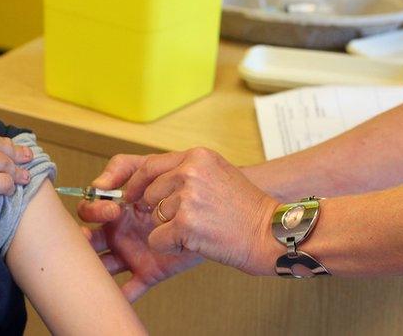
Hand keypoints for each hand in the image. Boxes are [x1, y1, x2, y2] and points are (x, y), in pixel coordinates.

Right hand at [77, 154, 202, 301]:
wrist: (209, 209)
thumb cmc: (176, 187)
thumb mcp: (151, 169)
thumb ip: (123, 167)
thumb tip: (98, 183)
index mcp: (114, 210)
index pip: (89, 211)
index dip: (94, 209)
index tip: (114, 208)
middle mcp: (117, 233)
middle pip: (88, 241)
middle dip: (82, 240)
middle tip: (91, 237)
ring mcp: (130, 254)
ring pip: (102, 265)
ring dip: (93, 269)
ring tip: (93, 271)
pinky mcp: (147, 273)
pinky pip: (130, 289)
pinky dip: (121, 297)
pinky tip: (116, 301)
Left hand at [128, 148, 278, 275]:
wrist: (271, 234)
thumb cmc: (248, 209)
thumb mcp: (218, 174)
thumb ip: (187, 172)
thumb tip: (151, 182)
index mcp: (197, 157)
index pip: (151, 166)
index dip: (137, 183)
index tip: (131, 196)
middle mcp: (190, 171)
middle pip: (150, 194)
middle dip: (161, 212)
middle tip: (191, 220)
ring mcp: (187, 197)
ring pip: (154, 219)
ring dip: (171, 230)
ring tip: (202, 229)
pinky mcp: (185, 224)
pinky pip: (157, 239)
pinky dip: (172, 246)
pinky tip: (198, 242)